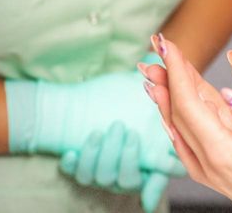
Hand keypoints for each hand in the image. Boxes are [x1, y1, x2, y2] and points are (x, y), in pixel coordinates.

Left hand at [5, 52, 184, 200]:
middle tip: (121, 128)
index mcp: (149, 157)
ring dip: (104, 155)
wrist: (72, 104)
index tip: (159, 163)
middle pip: (128, 179)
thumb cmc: (113, 97)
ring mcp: (105, 174)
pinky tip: (73, 149)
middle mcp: (128, 171)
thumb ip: (157, 80)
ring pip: (105, 178)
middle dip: (125, 155)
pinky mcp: (82, 172)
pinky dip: (77, 163)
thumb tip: (159, 51)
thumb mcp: (136, 89)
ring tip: (101, 132)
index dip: (159, 177)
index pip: (159, 178)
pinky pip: (80, 176)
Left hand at [59, 121, 172, 212]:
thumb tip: (148, 205)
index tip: (134, 133)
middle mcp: (114, 183)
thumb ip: (167, 170)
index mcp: (136, 181)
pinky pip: (69, 172)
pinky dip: (69, 164)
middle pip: (107, 176)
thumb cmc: (154, 137)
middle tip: (118, 125)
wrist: (134, 123)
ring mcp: (96, 176)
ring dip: (91, 154)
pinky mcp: (79, 167)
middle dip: (111, 149)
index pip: (129, 179)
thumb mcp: (167, 151)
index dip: (129, 158)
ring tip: (98, 132)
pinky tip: (71, 152)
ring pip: (87, 175)